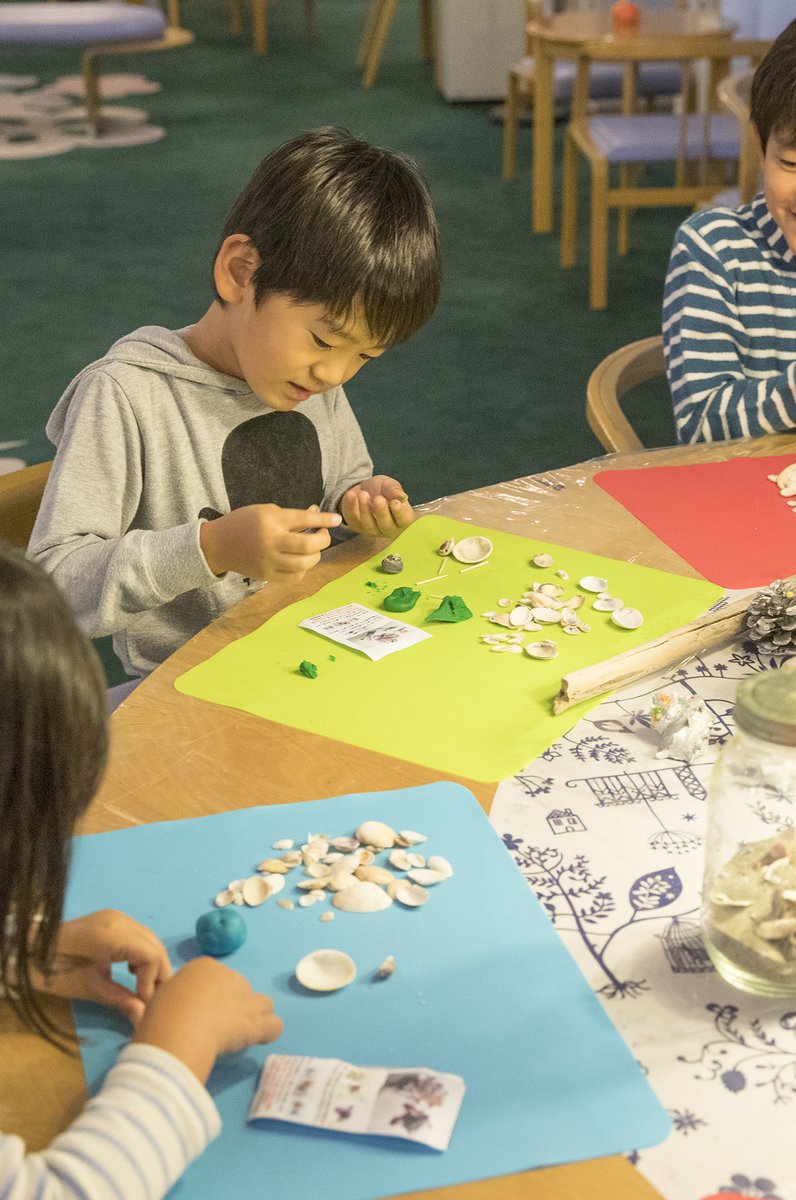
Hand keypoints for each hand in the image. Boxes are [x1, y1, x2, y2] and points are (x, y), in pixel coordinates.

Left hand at [31, 910, 171, 1024]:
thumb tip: (144, 1016)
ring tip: (145, 987)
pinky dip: (141, 953)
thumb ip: (122, 1000)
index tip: (143, 1002)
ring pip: (149, 939)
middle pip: (155, 946)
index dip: (153, 981)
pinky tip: (132, 970)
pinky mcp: (112, 919)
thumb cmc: (58, 972)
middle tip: (153, 998)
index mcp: (114, 934)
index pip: (151, 956)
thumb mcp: (91, 988)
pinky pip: (138, 935)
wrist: (31, 951)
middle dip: (158, 973)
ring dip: (151, 964)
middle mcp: (121, 920)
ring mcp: (117, 916)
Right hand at [133, 957, 282, 1083]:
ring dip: (255, 1015)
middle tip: (215, 1027)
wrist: (176, 1028)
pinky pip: (274, 1025)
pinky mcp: (255, 1023)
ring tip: (240, 1033)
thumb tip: (169, 1008)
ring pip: (262, 1003)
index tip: (198, 1013)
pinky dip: (268, 1032)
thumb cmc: (160, 1014)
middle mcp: (229, 977)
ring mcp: (245, 999)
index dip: (210, 996)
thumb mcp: (160, 997)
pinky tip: (259, 1039)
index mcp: (204, 967)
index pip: (216, 978)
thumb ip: (172, 998)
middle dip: (232, 1005)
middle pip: (239, 989)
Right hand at [200, 504, 341, 580]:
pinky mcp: (267, 576)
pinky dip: (303, 568)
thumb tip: (319, 516)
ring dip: (315, 555)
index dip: (325, 519)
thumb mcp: (267, 511)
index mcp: (272, 520)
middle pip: (310, 544)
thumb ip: (293, 516)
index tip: (337, 519)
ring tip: (312, 548)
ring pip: (305, 563)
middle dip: (323, 539)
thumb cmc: (245, 522)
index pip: (306, 519)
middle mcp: (271, 541)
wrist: (219, 544)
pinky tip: (300, 560)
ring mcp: (269, 561)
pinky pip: (295, 576)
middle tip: (323, 534)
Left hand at [340, 476, 413, 537]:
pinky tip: (351, 495)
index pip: (404, 520)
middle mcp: (388, 528)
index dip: (400, 513)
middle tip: (379, 499)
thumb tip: (402, 497)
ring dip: (365, 509)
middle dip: (382, 512)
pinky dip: (351, 507)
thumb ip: (395, 490)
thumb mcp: (389, 484)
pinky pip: (353, 520)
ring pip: (369, 525)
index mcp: (401, 518)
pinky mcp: (356, 527)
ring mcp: (372, 530)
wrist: (364, 489)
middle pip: (386, 526)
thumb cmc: (382, 489)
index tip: (395, 502)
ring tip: (363, 494)